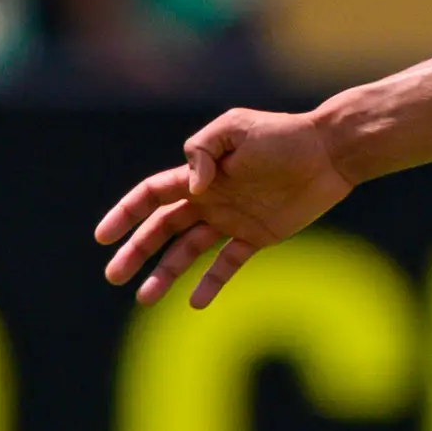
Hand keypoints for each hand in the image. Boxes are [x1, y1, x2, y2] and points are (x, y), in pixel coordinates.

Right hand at [95, 107, 353, 307]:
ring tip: (145, 299)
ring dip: (165, 275)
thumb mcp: (235, 128)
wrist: (329, 152)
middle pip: (161, 230)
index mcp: (199, 174)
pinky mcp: (257, 236)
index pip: (150, 196)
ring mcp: (232, 220)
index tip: (102, 237)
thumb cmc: (282, 134)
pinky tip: (195, 303)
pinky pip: (228, 264)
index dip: (125, 215)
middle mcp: (209, 199)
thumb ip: (203, 150)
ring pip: (188, 252)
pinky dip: (211, 283)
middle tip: (113, 276)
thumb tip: (192, 187)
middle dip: (135, 252)